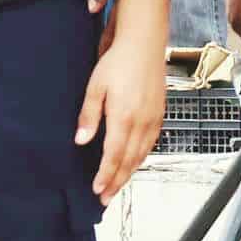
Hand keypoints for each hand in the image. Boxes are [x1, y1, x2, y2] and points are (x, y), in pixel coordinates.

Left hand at [75, 32, 168, 201]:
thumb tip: (81, 140)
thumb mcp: (96, 86)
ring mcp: (153, 119)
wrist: (145, 42)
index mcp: (124, 118)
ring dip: (129, 173)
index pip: (113, 156)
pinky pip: (151, 143)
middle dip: (117, 182)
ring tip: (118, 185)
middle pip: (129, 161)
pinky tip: (135, 161)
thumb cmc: (119, 60)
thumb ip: (89, 116)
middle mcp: (142, 122)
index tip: (97, 190)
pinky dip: (142, 157)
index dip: (105, 176)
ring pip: (142, 155)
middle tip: (106, 198)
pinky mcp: (159, 113)